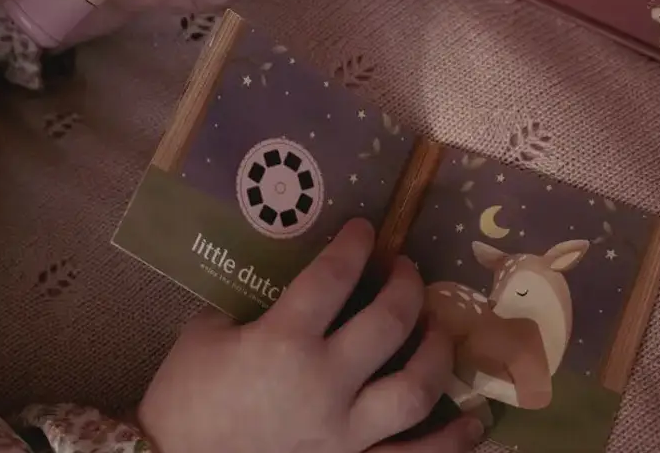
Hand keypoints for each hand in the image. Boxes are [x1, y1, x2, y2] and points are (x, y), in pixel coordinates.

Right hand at [138, 220, 482, 452]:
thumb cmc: (186, 395)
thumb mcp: (209, 330)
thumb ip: (254, 303)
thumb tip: (290, 279)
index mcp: (283, 341)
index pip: (335, 276)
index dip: (355, 244)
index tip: (365, 228)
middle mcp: (324, 384)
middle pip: (388, 323)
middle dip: (405, 285)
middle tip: (405, 267)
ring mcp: (345, 435)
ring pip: (415, 390)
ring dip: (435, 351)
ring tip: (437, 326)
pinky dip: (451, 441)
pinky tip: (474, 420)